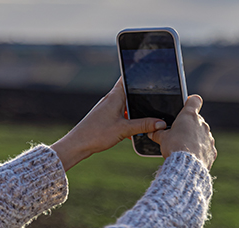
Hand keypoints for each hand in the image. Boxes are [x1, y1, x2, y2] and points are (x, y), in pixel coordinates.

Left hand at [51, 78, 166, 170]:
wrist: (78, 145)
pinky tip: (133, 133)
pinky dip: (128, 122)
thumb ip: (144, 125)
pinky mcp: (106, 118)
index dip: (137, 74)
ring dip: (135, 113)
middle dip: (141, 99)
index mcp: (115, 96)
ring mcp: (108, 109)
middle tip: (154, 104)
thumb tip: (160, 123)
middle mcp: (111, 100)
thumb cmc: (96, 134)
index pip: (127, 78)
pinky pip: (122, 116)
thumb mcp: (124, 129)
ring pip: (126, 107)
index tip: (149, 72)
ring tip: (145, 122)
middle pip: (130, 94)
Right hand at [149, 95, 216, 168]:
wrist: (186, 166)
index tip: (187, 105)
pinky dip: (200, 151)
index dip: (191, 102)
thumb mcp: (162, 139)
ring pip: (202, 134)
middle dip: (189, 126)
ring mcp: (209, 137)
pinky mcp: (211, 150)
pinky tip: (192, 156)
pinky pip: (206, 148)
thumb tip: (152, 133)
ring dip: (195, 139)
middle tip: (178, 135)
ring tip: (184, 148)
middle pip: (196, 120)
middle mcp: (202, 124)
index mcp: (189, 116)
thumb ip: (158, 133)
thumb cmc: (174, 147)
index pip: (195, 100)